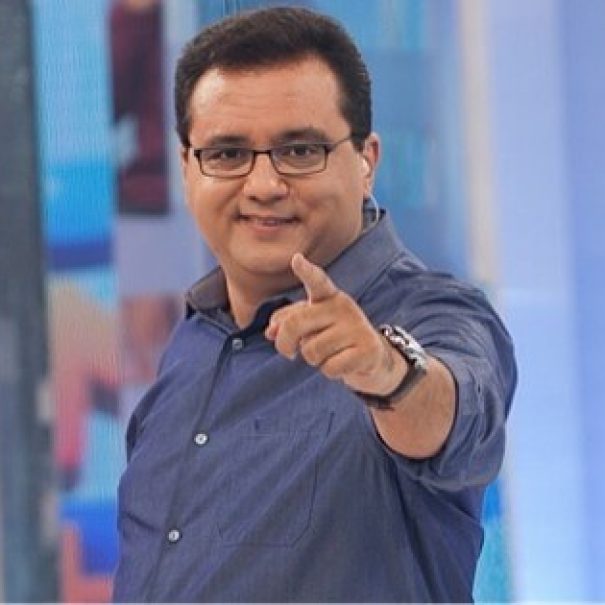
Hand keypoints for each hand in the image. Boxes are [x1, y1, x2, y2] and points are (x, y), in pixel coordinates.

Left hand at [265, 253, 405, 395]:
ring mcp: (357, 327)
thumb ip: (286, 323)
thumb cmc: (333, 337)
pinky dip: (330, 371)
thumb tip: (270, 331)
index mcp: (327, 297)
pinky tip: (342, 364)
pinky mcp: (367, 349)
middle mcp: (343, 306)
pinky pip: (330, 367)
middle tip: (288, 353)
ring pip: (312, 351)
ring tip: (328, 354)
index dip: (306, 271)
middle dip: (284, 343)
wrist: (372, 357)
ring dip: (314, 360)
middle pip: (295, 324)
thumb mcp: (309, 327)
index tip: (296, 259)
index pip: (316, 281)